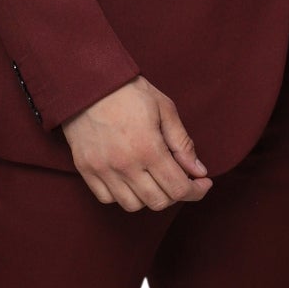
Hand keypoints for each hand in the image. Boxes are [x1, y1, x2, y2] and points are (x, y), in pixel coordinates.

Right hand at [62, 76, 213, 210]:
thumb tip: (198, 171)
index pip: (179, 188)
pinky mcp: (85, 169)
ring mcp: (102, 169)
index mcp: (148, 148)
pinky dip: (122, 195)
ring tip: (154, 178)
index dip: (197, 190)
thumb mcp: (165, 108)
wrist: (87, 82)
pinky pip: (107, 198)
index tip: (203, 182)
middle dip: (176, 194)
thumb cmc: (129, 91)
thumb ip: (182, 143)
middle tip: (179, 178)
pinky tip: (130, 179)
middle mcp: (125, 164)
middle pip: (158, 202)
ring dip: (149, 197)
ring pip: (133, 205)